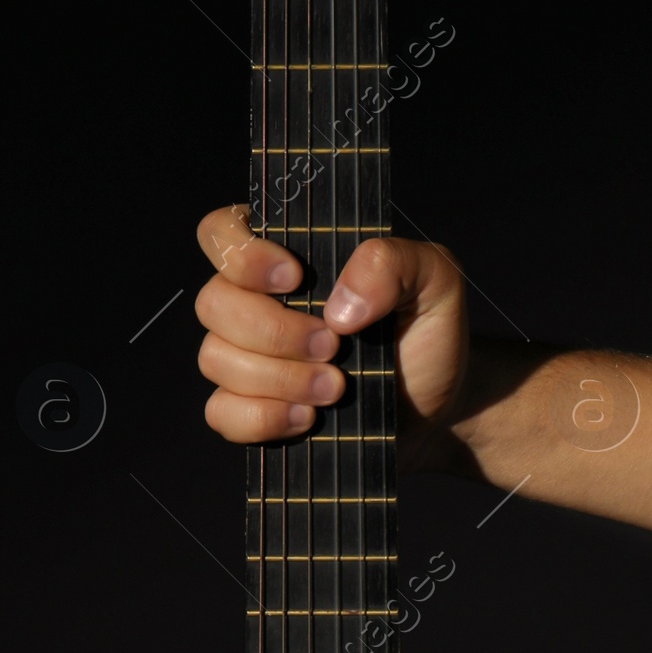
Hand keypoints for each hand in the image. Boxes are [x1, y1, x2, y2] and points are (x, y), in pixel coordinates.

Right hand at [193, 204, 470, 456]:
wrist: (439, 404)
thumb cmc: (427, 331)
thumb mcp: (435, 279)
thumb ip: (393, 263)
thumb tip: (339, 307)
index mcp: (286, 254)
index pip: (221, 233)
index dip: (242, 255)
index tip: (295, 279)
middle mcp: (255, 302)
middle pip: (213, 302)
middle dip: (275, 331)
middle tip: (334, 348)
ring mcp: (246, 358)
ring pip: (215, 359)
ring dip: (278, 377)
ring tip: (336, 389)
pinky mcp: (250, 410)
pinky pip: (222, 413)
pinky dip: (262, 417)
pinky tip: (308, 419)